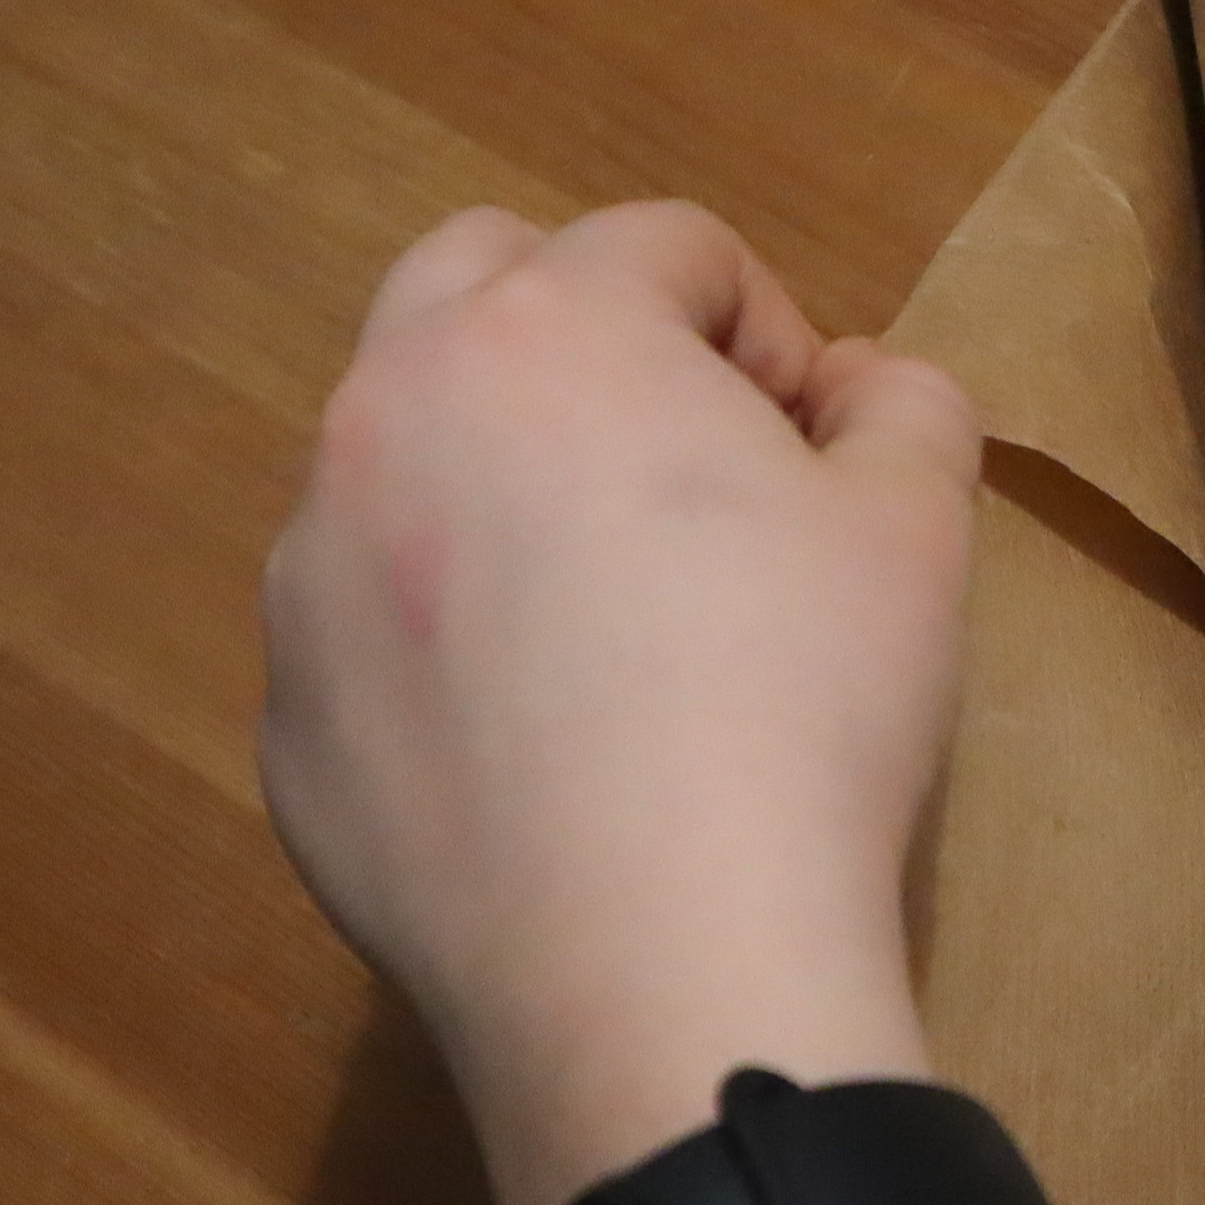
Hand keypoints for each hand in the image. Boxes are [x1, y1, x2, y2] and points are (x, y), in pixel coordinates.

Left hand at [260, 202, 982, 1204]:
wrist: (656, 958)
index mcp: (546, 332)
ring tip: (613, 631)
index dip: (769, 332)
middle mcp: (388, 415)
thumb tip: (851, 393)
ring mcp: (311, 572)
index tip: (816, 451)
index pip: (668, 247)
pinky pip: (368, 630)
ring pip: (401, 462)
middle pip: (477, 287)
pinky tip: (546, 757)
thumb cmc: (803, 704)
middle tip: (688, 479)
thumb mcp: (919, 527)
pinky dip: (444, 648)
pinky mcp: (286, 721)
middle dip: (590, 341)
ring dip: (500, 487)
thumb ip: (905, 405)